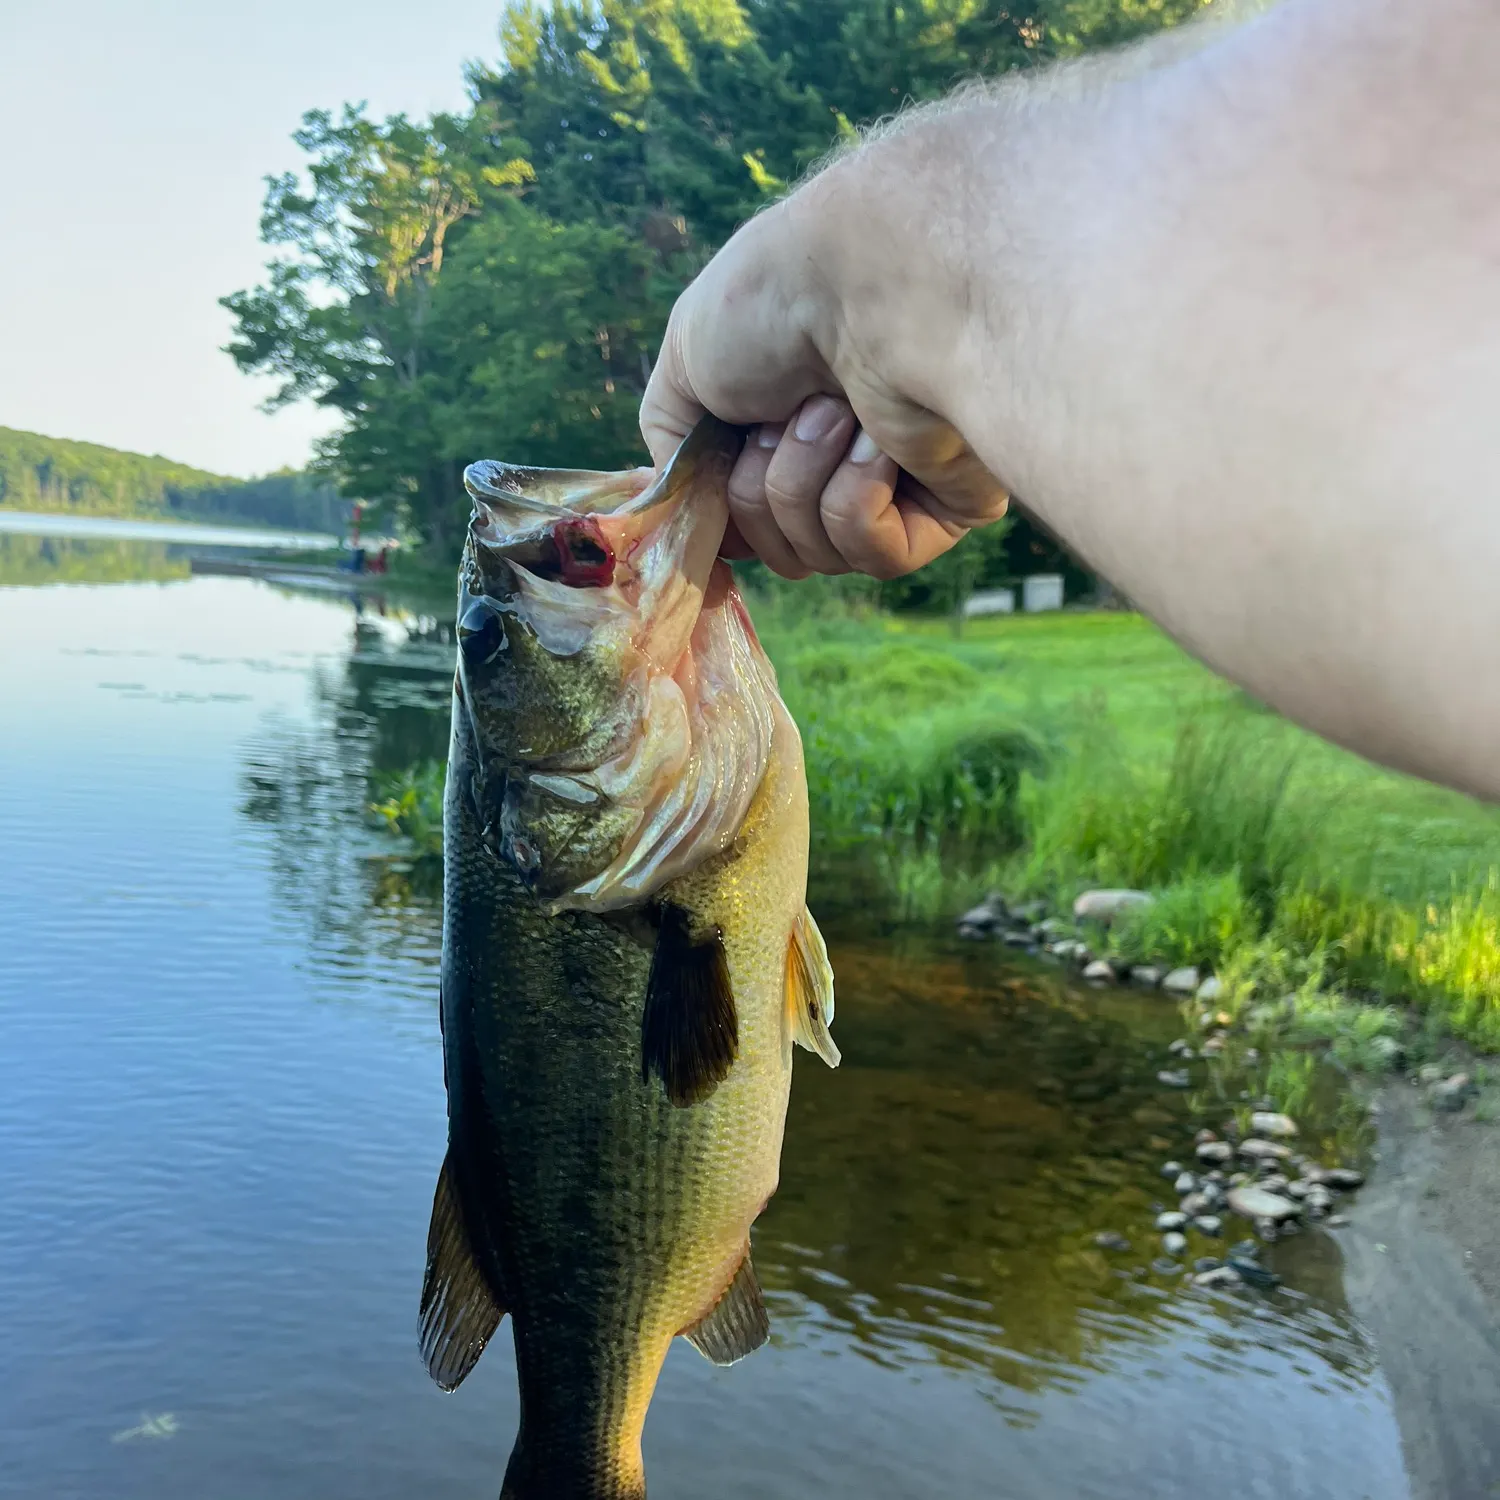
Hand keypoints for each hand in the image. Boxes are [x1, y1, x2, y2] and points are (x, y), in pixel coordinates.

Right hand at [640, 161, 1009, 580]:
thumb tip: (688, 511)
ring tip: (833, 409)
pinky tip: (876, 438)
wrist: (869, 282)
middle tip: (785, 412)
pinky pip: (875, 555)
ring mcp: (899, 491)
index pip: (743, 528)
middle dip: (758, 486)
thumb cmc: (774, 303)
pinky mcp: (950, 512)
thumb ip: (673, 443)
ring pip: (818, 557)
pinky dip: (856, 497)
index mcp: (788, 432)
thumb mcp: (684, 360)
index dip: (724, 509)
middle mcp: (843, 464)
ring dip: (803, 481)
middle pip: (773, 552)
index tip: (720, 457)